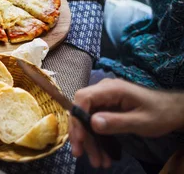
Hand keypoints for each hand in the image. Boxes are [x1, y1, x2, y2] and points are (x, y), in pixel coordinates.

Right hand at [69, 79, 183, 167]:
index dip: (78, 117)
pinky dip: (97, 138)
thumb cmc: (160, 113)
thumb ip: (117, 122)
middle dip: (81, 133)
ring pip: (87, 119)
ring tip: (97, 162)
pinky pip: (96, 122)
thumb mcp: (141, 121)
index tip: (80, 138)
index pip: (84, 98)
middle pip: (82, 110)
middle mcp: (104, 91)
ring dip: (90, 140)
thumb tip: (92, 123)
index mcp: (111, 89)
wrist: (173, 110)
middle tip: (80, 154)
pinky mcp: (107, 107)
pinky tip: (103, 154)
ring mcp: (105, 99)